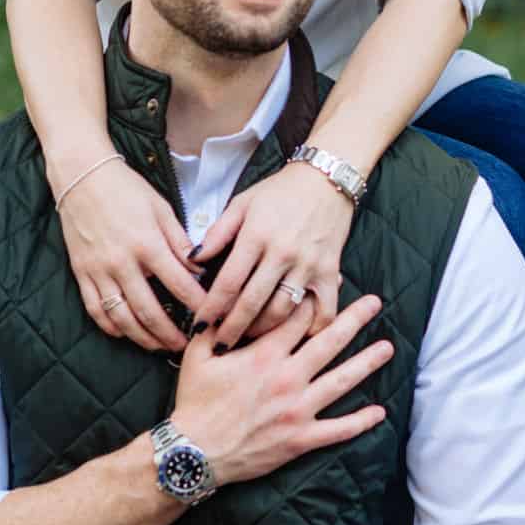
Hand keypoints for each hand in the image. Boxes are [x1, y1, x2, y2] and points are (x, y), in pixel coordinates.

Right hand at [56, 152, 201, 353]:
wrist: (83, 176)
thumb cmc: (127, 189)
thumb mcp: (162, 209)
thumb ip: (180, 242)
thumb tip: (199, 269)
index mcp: (147, 243)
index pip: (180, 284)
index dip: (198, 305)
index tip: (211, 318)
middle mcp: (122, 262)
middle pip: (150, 311)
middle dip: (171, 334)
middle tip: (187, 345)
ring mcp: (99, 270)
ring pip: (122, 318)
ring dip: (143, 338)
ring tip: (160, 346)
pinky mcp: (82, 274)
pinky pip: (96, 310)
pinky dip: (112, 327)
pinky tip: (127, 333)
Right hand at [173, 291, 390, 483]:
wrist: (195, 452)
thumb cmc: (195, 402)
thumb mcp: (198, 356)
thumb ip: (214, 326)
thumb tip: (222, 300)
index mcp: (264, 355)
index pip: (298, 319)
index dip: (316, 299)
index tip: (333, 284)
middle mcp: (287, 378)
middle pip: (329, 342)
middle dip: (354, 319)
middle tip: (375, 303)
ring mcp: (297, 409)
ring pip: (341, 381)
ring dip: (367, 363)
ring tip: (388, 348)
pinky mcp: (300, 438)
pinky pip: (337, 429)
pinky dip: (360, 421)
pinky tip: (379, 412)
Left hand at [190, 161, 355, 346]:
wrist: (327, 178)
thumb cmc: (280, 191)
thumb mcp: (242, 203)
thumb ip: (218, 232)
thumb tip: (193, 259)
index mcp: (256, 235)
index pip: (228, 281)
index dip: (211, 309)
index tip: (198, 328)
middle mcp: (282, 253)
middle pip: (252, 303)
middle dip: (232, 330)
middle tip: (220, 346)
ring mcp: (308, 264)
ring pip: (283, 311)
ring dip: (264, 331)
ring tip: (249, 340)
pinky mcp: (330, 271)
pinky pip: (323, 310)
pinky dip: (311, 329)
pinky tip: (296, 336)